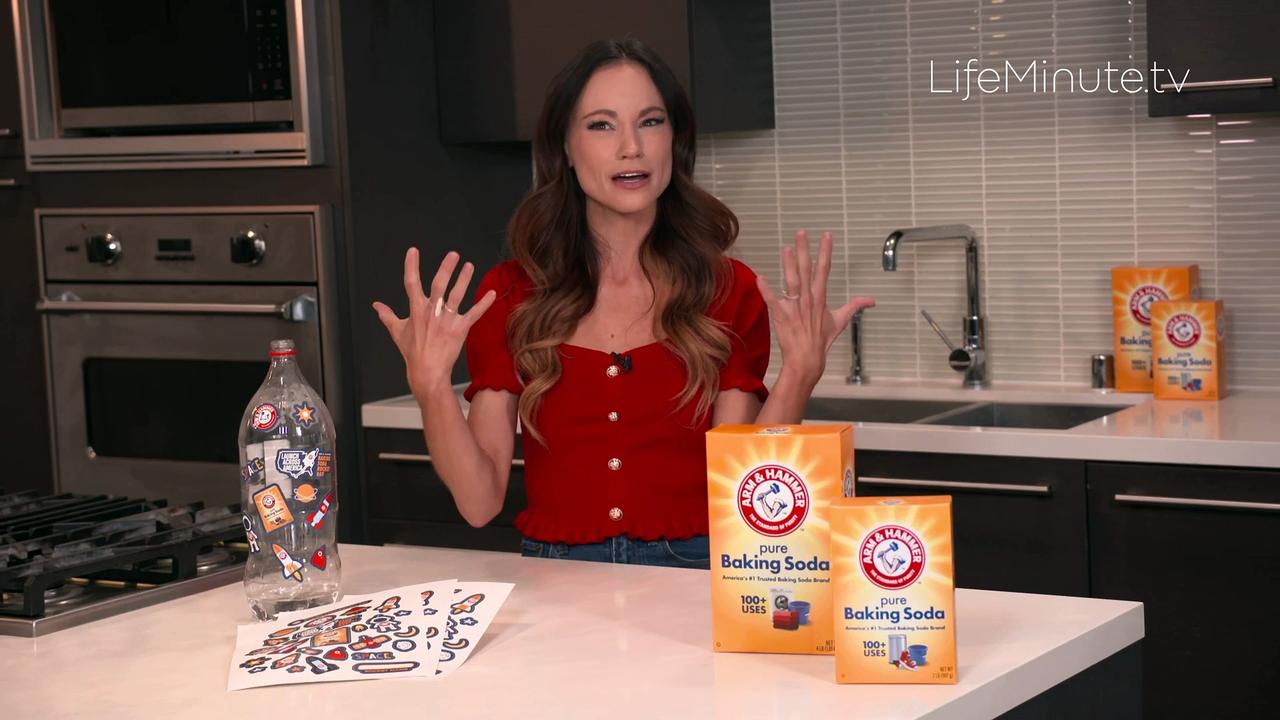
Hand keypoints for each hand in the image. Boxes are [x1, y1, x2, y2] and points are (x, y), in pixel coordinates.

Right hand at [372, 248, 496, 396]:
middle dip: (446, 268)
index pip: (411, 283)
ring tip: (469, 266)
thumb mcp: (397, 331)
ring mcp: (447, 320)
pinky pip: (474, 314)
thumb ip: (387, 315)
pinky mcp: (460, 329)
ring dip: (464, 279)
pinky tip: (492, 294)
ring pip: (457, 295)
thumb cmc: (412, 351)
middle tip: (453, 254)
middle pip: (439, 285)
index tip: (413, 251)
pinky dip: (484, 304)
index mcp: (416, 310)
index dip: (411, 266)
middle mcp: (432, 312)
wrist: (427, 371)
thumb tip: (375, 305)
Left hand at [757, 230, 875, 383]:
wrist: (807, 360)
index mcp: (820, 298)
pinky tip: (760, 278)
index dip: (825, 251)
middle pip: (807, 270)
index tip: (826, 235)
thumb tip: (872, 300)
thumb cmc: (821, 340)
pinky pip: (773, 301)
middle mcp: (808, 300)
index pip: (824, 270)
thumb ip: (854, 306)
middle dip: (804, 250)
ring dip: (789, 265)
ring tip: (786, 248)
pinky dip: (766, 290)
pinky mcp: (781, 316)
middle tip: (801, 232)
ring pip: (792, 282)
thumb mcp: (840, 321)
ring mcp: (795, 308)